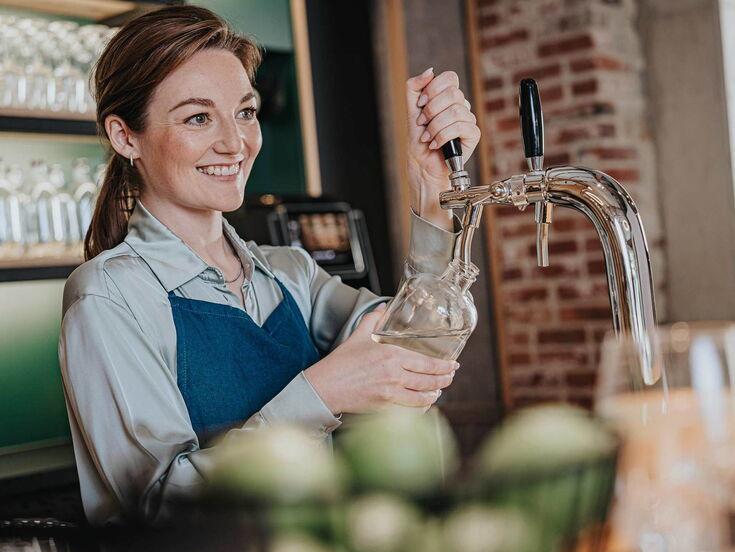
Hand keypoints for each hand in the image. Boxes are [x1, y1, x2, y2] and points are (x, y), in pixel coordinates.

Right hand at [304, 305, 457, 413]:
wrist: (326, 386)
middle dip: (445, 379)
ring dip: (435, 394)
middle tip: (451, 376)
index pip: (426, 362)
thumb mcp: (358, 335)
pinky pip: (411, 408)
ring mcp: (390, 391)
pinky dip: (422, 407)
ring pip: (423, 396)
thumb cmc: (341, 362)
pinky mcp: (385, 406)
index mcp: (391, 354)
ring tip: (439, 390)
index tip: (453, 364)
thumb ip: (373, 319)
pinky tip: (425, 403)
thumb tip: (384, 306)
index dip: (443, 365)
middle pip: (429, 379)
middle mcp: (394, 373)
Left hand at [405, 68, 481, 228]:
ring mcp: (468, 120)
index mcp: (448, 98)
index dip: (434, 88)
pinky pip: (461, 127)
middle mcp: (461, 107)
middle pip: (453, 93)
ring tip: (428, 137)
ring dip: (436, 126)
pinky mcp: (472, 135)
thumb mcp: (411, 110)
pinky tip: (435, 144)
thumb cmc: (419, 141)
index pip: (450, 78)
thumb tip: (429, 71)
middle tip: (422, 124)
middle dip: (431, 111)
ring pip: (456, 111)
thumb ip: (415, 88)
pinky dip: (443, 136)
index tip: (421, 105)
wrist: (422, 165)